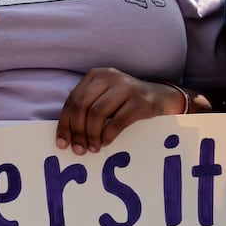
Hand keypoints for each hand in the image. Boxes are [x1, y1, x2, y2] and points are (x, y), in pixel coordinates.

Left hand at [57, 70, 184, 154]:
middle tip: (79, 149)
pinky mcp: (141, 101)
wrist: (163, 98)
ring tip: (93, 148)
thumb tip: (67, 137)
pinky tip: (106, 143)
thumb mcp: (105, 99)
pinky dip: (108, 135)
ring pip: (97, 113)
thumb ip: (87, 110)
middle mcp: (109, 77)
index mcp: (95, 76)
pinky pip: (118, 121)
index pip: (72, 101)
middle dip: (77, 131)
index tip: (62, 144)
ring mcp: (126, 87)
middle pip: (81, 106)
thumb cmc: (127, 102)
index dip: (65, 124)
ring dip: (92, 135)